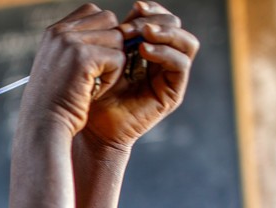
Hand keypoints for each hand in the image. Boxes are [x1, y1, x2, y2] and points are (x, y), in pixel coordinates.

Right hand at [21, 4, 125, 136]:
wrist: (43, 126)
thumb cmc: (54, 103)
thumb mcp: (61, 67)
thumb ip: (79, 46)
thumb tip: (118, 33)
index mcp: (54, 32)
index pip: (92, 12)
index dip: (103, 32)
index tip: (95, 59)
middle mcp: (60, 32)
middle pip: (108, 19)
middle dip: (112, 44)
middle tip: (99, 71)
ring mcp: (70, 42)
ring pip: (117, 38)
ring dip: (114, 63)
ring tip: (95, 84)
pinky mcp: (83, 57)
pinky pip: (118, 58)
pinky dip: (113, 78)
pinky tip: (96, 91)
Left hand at [83, 1, 199, 151]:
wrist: (90, 127)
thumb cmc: (88, 93)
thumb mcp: (101, 58)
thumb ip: (114, 36)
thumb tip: (121, 10)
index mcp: (145, 48)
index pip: (159, 19)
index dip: (151, 10)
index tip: (135, 7)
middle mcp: (161, 60)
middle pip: (175, 26)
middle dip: (155, 19)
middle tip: (130, 26)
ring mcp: (169, 77)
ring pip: (186, 42)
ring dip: (165, 32)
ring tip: (142, 33)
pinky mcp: (172, 93)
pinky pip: (181, 64)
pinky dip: (165, 52)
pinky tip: (144, 50)